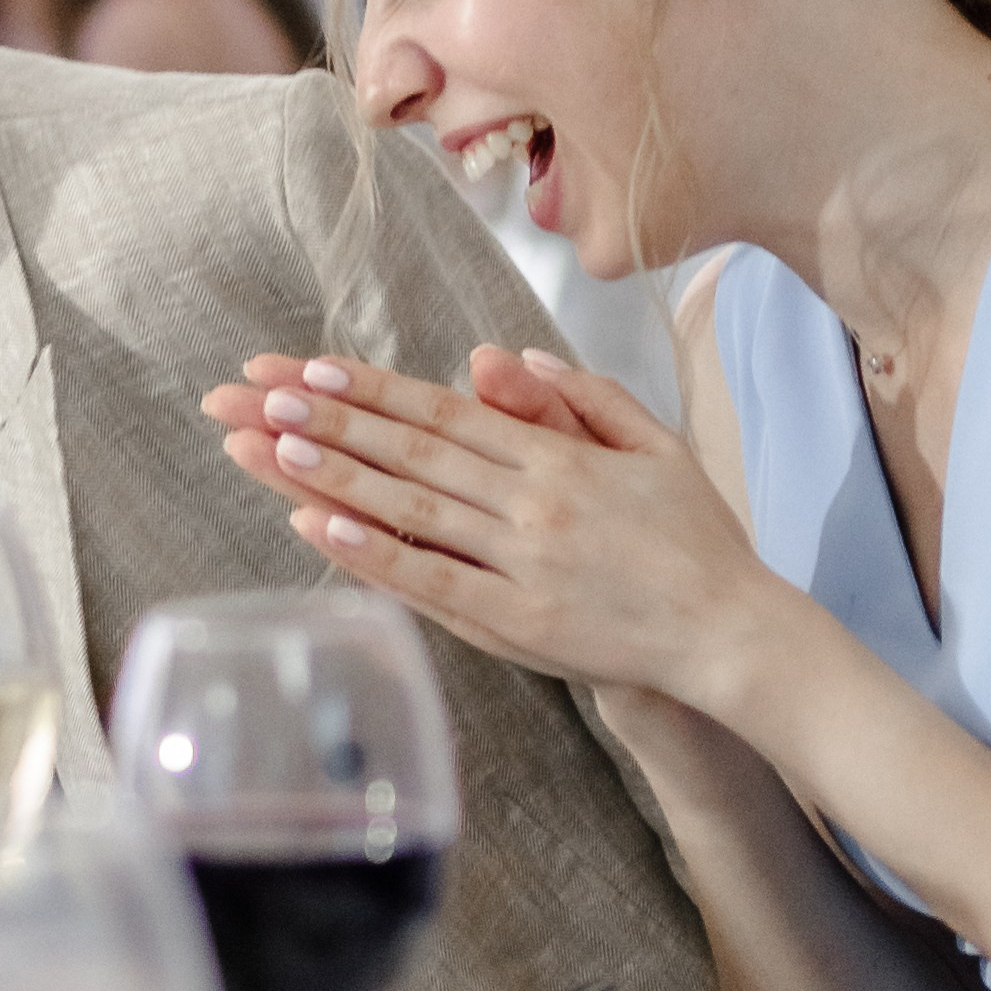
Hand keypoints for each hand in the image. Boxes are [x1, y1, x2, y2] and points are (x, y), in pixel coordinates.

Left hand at [203, 346, 797, 711]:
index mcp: (559, 459)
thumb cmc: (693, 539)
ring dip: (335, 475)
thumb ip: (582, 397)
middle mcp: (532, 504)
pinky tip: (318, 527)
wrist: (731, 634)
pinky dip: (372, 555)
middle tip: (259, 394)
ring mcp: (519, 565)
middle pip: (412, 453)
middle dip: (329, 420)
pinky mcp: (515, 624)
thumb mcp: (654, 445)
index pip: (446, 413)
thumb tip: (506, 357)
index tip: (313, 368)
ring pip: (411, 512)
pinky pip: (430, 583)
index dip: (375, 390)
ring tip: (268, 445)